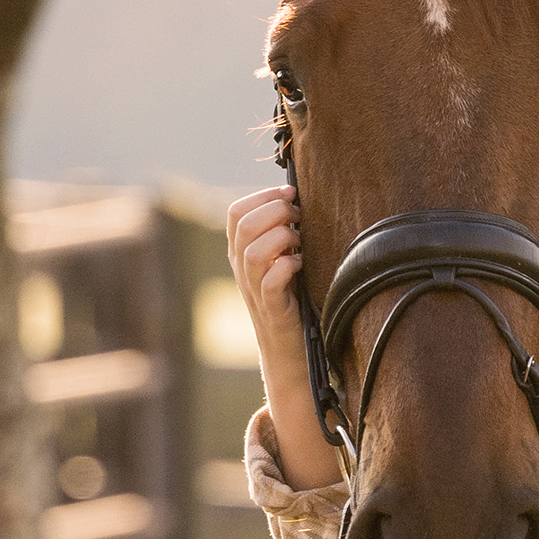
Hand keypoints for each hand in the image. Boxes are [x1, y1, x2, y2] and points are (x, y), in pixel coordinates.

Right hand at [227, 185, 303, 356]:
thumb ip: (280, 233)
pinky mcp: (271, 308)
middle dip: (277, 211)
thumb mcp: (280, 259)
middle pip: (244, 225)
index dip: (263, 195)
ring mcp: (253, 288)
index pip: (236, 212)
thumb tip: (296, 198)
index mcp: (240, 251)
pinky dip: (289, 266)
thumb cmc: (290, 297)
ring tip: (301, 241)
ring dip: (283, 237)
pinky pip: (271, 281)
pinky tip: (302, 264)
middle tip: (300, 215)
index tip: (291, 192)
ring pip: (254, 251)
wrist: (286, 347)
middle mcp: (241, 268)